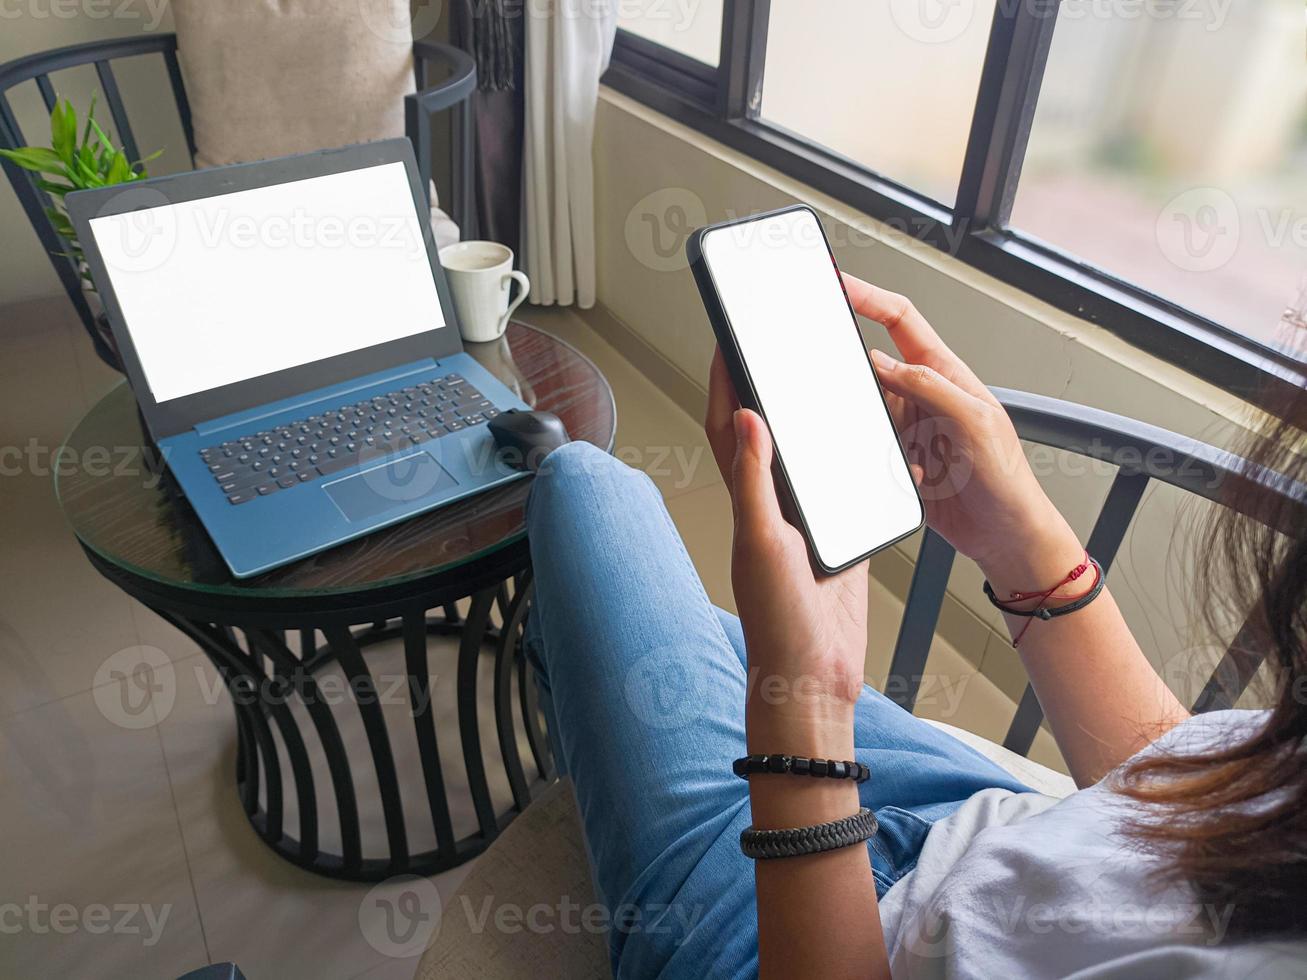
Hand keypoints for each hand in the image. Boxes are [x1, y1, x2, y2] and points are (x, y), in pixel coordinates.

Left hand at [705, 352, 866, 754]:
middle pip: (766, 432)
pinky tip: (865, 438)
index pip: (727, 428)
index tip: (728, 338)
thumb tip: (743, 417)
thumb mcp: (764, 544)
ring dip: (809, 419)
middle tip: (775, 342)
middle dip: (767, 386)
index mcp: (748, 502)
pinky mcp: (839, 537)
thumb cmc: (780, 623)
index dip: (723, 382)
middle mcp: (773, 507)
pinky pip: (845, 487)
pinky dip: (851, 459)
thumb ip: (755, 481)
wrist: (815, 677)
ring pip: (806, 456)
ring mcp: (806, 522)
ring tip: (819, 375)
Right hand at [840, 273, 1082, 587]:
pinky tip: (892, 469)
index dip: (869, 296)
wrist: (1003, 535)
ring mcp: (907, 428)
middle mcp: (922, 396)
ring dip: (863, 423)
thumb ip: (930, 386)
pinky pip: (864, 445)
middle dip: (849, 365)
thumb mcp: (975, 422)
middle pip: (871, 362)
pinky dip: (867, 454)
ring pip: (863, 408)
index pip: (900, 319)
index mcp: (946, 374)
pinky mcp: (895, 459)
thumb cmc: (1007, 480)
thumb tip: (884, 362)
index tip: (838, 283)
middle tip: (826, 365)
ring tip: (880, 438)